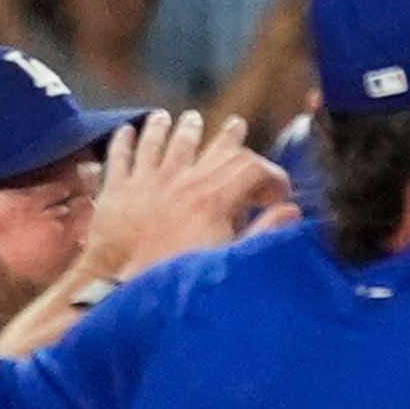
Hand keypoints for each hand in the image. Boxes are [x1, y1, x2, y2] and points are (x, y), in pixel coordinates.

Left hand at [82, 111, 290, 281]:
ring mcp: (146, 183)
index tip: (277, 191)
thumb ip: (263, 233)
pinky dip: (124, 140)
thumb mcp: (231, 261)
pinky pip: (120, 156)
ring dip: (173, 128)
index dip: (270, 174)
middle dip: (227, 137)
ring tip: (180, 117)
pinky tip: (127, 129)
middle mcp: (181, 184)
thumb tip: (291, 212)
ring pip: (162, 142)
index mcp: (212, 201)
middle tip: (236, 125)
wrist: (125, 291)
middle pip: (208, 148)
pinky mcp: (117, 192)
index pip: (249, 167)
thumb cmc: (180, 281)